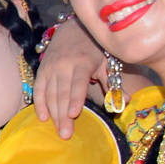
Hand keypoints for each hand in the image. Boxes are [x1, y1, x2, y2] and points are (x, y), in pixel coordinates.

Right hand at [34, 16, 107, 140]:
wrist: (73, 29)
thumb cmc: (94, 48)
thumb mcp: (106, 60)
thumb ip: (113, 81)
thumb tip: (126, 100)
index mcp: (82, 63)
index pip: (78, 84)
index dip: (76, 99)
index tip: (74, 114)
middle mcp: (63, 66)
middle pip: (63, 93)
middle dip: (63, 115)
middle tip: (65, 134)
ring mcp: (50, 68)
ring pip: (50, 94)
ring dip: (53, 114)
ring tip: (57, 130)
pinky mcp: (41, 70)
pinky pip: (38, 90)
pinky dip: (39, 104)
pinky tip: (43, 117)